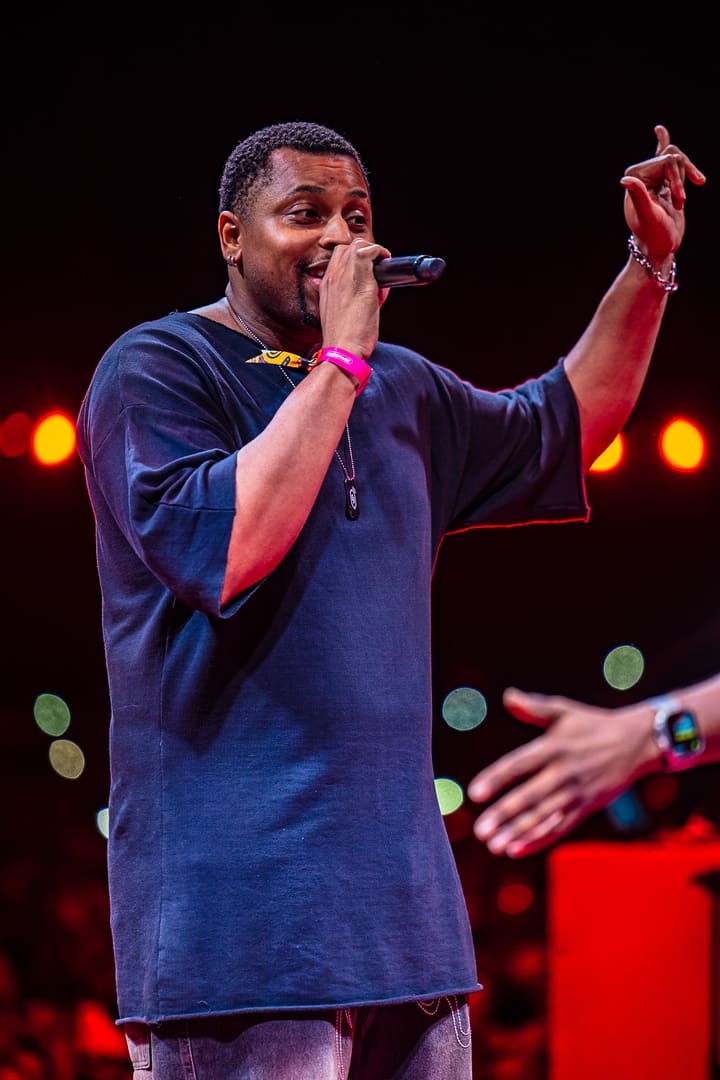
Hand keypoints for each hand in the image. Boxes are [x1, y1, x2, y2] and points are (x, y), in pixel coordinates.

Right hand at [319, 237, 390, 358]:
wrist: (342, 349)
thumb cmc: (345, 339)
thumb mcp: (342, 316)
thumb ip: (352, 300)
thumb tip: (376, 290)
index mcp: (326, 285)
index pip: (338, 259)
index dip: (354, 262)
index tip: (366, 273)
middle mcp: (332, 276)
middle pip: (346, 248)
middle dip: (364, 254)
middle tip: (376, 270)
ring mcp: (344, 275)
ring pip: (358, 246)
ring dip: (373, 254)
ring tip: (381, 269)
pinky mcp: (360, 278)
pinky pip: (370, 251)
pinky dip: (381, 254)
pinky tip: (386, 266)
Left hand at [467, 688, 656, 857]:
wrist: (638, 743)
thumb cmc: (593, 724)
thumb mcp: (565, 711)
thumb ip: (534, 707)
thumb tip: (507, 697)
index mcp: (554, 747)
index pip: (519, 765)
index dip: (496, 779)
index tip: (474, 793)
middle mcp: (564, 772)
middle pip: (530, 796)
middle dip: (504, 815)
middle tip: (480, 831)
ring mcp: (576, 793)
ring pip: (543, 817)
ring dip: (518, 832)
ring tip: (494, 846)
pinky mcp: (586, 808)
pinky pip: (560, 827)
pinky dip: (538, 840)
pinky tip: (515, 849)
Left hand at [621, 124, 705, 264]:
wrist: (660, 246)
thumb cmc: (653, 234)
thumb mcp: (648, 215)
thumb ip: (638, 195)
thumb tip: (625, 179)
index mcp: (635, 178)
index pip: (665, 161)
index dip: (676, 179)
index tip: (681, 201)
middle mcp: (642, 175)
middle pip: (673, 156)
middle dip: (682, 178)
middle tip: (681, 203)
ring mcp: (654, 178)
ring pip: (678, 159)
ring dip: (686, 178)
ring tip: (683, 200)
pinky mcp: (665, 182)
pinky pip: (667, 159)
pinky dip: (664, 144)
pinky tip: (660, 131)